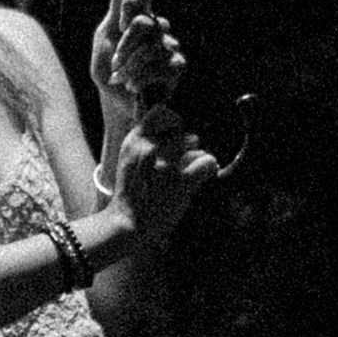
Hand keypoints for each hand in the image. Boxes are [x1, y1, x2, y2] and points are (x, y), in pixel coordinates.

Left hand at [90, 0, 185, 127]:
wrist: (116, 104)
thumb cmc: (109, 72)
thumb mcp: (104, 38)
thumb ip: (113, 8)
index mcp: (138, 15)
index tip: (120, 23)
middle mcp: (158, 26)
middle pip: (144, 21)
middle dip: (125, 46)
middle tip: (114, 63)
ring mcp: (170, 45)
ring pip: (151, 45)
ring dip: (129, 66)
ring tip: (120, 79)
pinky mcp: (177, 65)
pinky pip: (160, 64)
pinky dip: (140, 77)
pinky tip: (133, 87)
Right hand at [108, 103, 237, 249]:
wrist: (128, 223)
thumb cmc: (132, 192)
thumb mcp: (129, 159)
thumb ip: (146, 141)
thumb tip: (173, 126)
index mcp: (134, 141)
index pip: (159, 112)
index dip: (173, 120)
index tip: (175, 131)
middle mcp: (149, 149)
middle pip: (182, 131)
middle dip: (187, 144)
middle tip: (183, 160)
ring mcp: (165, 165)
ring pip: (196, 145)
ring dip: (196, 157)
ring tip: (189, 172)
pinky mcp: (182, 182)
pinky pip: (207, 161)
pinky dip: (209, 168)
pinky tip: (202, 177)